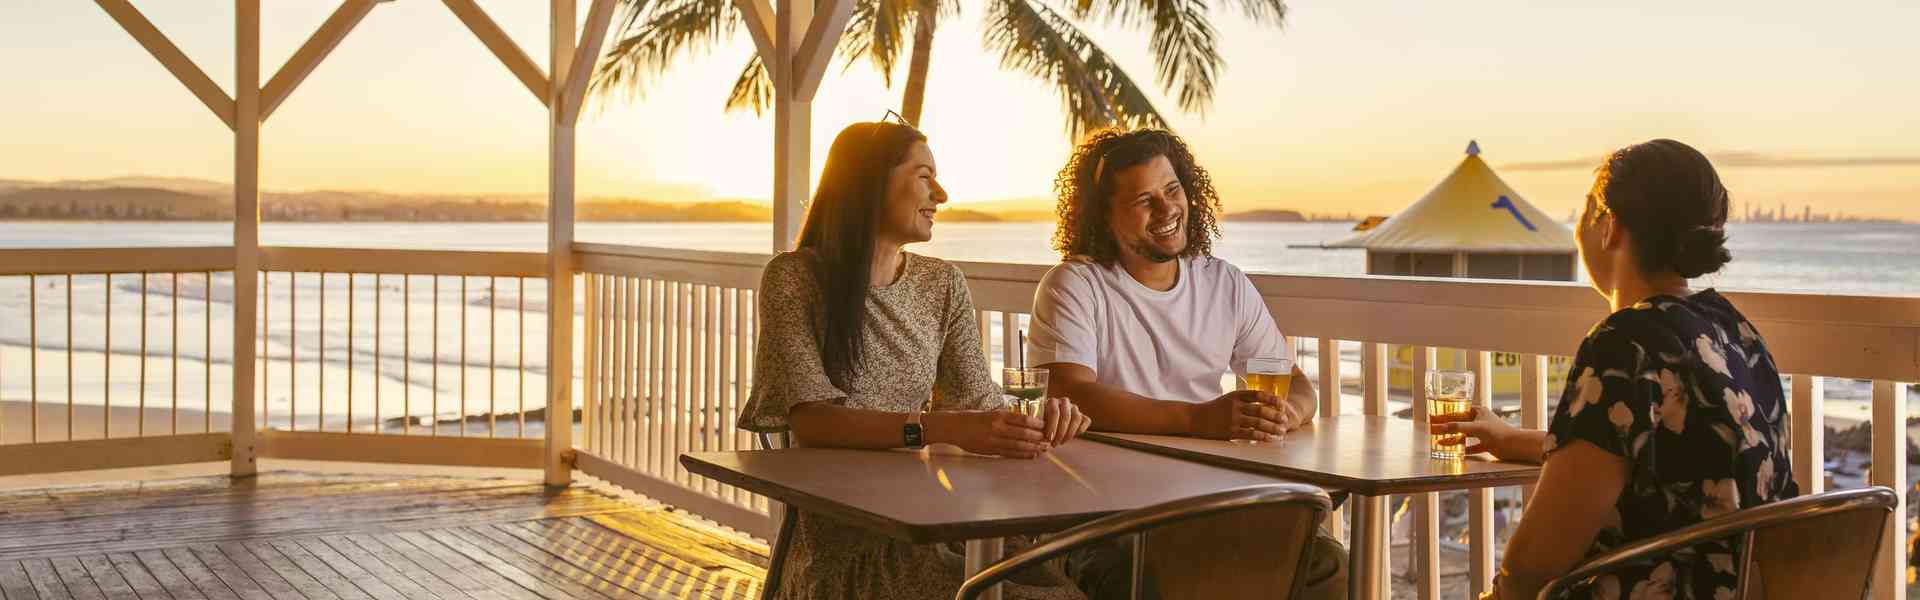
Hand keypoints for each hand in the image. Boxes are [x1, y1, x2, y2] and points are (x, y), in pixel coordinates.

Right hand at [933, 411, 1049, 458]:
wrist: (953, 427)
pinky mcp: (990, 450)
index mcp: (998, 414)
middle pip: (1024, 434)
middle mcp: (997, 427)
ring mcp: (993, 440)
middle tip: (1049, 440)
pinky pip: (1009, 454)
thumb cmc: (972, 418)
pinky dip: (1022, 455)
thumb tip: (1024, 422)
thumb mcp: (990, 412)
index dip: (1037, 424)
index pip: (1023, 420)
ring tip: (1044, 449)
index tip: (1046, 426)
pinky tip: (1031, 455)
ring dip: (1033, 448)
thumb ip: (1005, 417)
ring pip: (1019, 445)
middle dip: (1039, 438)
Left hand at [1041, 396, 1092, 445]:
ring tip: (1061, 442)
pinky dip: (1080, 430)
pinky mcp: (1083, 415)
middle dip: (1060, 433)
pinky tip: (1071, 437)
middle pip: (1066, 416)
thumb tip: (1041, 438)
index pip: (1054, 412)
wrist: (1051, 425)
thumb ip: (1039, 428)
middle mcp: (1064, 402)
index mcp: (1052, 401)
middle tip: (1054, 443)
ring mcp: (1074, 408)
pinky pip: (1086, 421)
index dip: (1052, 427)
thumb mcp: (1038, 425)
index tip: (1049, 439)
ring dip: (1069, 433)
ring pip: (1076, 418)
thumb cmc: (1042, 425)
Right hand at [1191, 390, 1286, 440]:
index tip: (1281, 403)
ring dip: (1272, 427)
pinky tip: (1269, 439)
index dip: (1272, 398)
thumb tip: (1264, 403)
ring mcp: (1233, 419)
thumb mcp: (1229, 399)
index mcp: (1236, 395)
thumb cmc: (1215, 409)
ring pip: (1258, 423)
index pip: (1258, 394)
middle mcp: (1235, 406)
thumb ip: (1244, 400)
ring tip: (1281, 431)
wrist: (1196, 418)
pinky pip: (1250, 434)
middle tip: (1285, 419)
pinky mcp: (1230, 432)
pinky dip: (1262, 437)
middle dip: (1276, 415)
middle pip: (1261, 410)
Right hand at [1430, 405, 1519, 459]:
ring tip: (1439, 442)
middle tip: (1433, 430)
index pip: (1458, 412)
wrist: (1514, 445)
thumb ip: (1457, 427)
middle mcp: (1480, 421)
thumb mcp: (1475, 427)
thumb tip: (1439, 427)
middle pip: (1459, 424)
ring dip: (1452, 439)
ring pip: (1464, 436)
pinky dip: (1463, 449)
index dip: (1445, 415)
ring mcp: (1483, 433)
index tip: (1433, 418)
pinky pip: (1471, 447)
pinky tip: (1454, 452)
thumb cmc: (1498, 432)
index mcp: (1478, 411)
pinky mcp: (1486, 444)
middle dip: (1446, 428)